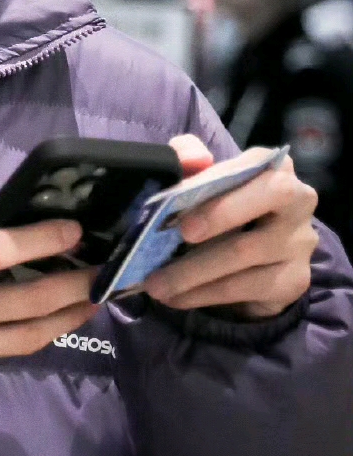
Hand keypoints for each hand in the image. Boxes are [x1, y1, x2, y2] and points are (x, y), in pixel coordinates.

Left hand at [145, 134, 317, 318]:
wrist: (253, 267)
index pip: (252, 162)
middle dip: (222, 212)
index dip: (215, 177)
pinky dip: (203, 294)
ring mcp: (300, 242)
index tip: (177, 196)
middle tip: (181, 233)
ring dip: (194, 269)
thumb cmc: (221, 214)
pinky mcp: (294, 280)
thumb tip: (191, 158)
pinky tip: (175, 298)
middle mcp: (299, 199)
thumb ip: (189, 159)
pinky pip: (245, 287)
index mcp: (275, 168)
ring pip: (247, 252)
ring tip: (155, 282)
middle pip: (272, 194)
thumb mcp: (202, 184)